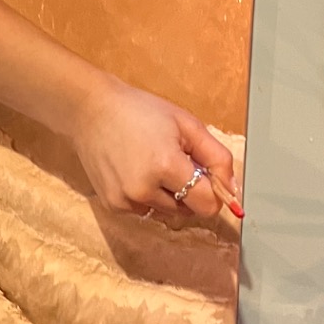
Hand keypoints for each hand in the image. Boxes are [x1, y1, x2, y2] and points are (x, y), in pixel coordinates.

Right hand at [73, 71, 237, 219]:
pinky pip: (145, 210)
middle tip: (175, 161)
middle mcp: (144, 190)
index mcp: (166, 166)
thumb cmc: (140, 111)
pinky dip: (148, 196)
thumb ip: (216, 158)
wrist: (91, 111)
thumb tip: (232, 190)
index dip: (214, 193)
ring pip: (166, 212)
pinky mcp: (113, 205)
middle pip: (188, 210)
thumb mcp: (186, 125)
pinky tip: (136, 171)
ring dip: (168, 195)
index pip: (207, 205)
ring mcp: (125, 201)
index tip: (209, 179)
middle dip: (189, 190)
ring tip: (152, 164)